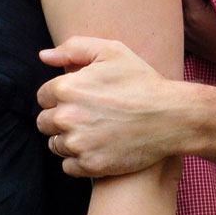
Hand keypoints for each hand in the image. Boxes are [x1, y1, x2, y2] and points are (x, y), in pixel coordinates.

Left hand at [35, 36, 190, 177]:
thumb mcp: (111, 52)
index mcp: (66, 88)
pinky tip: (96, 149)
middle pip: (44, 123)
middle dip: (60, 119)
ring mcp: (78, 144)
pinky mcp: (91, 165)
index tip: (79, 100)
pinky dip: (78, 161)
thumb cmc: (142, 82)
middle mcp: (66, 117)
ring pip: (55, 145)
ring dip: (68, 140)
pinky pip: (68, 166)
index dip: (59, 98)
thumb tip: (44, 56)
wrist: (172, 117)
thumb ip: (73, 48)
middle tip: (85, 117)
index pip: (42, 97)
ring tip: (93, 133)